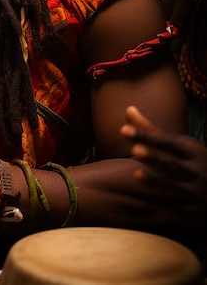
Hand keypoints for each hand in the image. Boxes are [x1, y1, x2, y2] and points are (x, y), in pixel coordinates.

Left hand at [121, 105, 206, 220]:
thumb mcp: (180, 145)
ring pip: (174, 187)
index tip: (123, 130)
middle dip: (155, 157)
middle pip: (172, 164)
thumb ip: (152, 130)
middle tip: (135, 150)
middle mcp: (196, 171)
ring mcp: (196, 192)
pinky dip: (163, 204)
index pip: (166, 142)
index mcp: (192, 152)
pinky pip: (177, 208)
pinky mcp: (194, 211)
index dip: (145, 136)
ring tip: (136, 175)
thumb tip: (128, 108)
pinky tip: (144, 201)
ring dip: (156, 181)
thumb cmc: (193, 163)